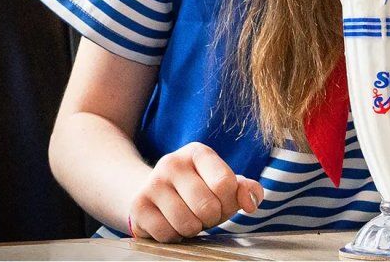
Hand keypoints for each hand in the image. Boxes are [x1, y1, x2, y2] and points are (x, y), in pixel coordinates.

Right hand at [128, 142, 264, 241]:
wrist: (152, 192)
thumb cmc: (197, 189)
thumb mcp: (223, 184)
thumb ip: (246, 189)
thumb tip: (251, 203)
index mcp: (198, 152)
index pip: (225, 184)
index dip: (229, 202)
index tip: (221, 201)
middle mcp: (172, 162)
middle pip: (207, 207)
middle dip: (211, 218)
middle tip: (203, 212)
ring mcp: (152, 183)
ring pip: (187, 224)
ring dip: (193, 229)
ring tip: (187, 217)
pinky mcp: (138, 205)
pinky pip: (167, 235)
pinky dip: (174, 236)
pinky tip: (170, 223)